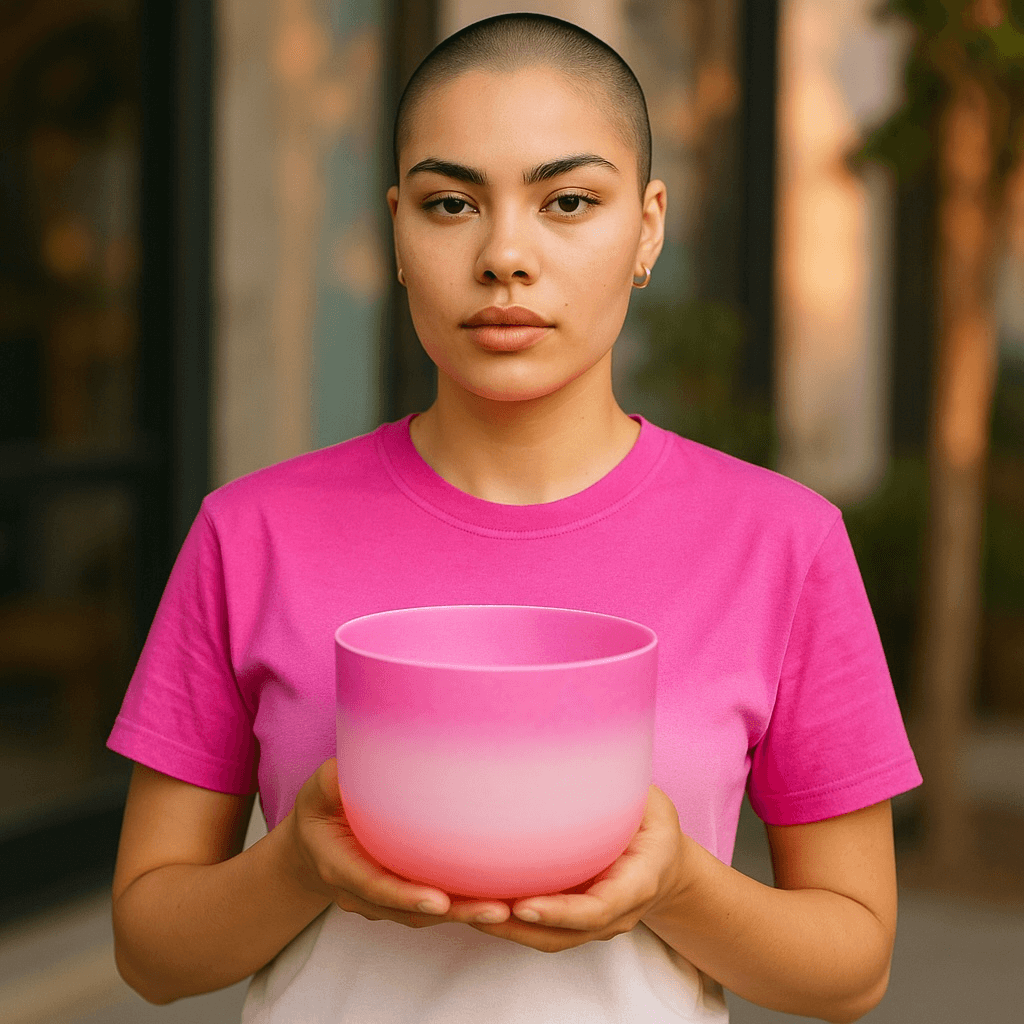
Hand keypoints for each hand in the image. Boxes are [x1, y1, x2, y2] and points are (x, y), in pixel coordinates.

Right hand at [285, 757, 513, 928]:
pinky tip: (500, 901)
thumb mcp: (316, 792)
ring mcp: (383, 903)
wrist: (311, 848)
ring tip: (507, 909)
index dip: (406, 896)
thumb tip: (348, 766)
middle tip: (498, 911)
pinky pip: (435, 908)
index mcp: (340, 868)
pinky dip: (464, 907)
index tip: (439, 899)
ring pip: (427, 916)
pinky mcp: (403, 898)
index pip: (376, 887)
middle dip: (455, 913)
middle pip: (412, 911)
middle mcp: (363, 894)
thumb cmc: (318, 812)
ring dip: (467, 916)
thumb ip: (331, 782)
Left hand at [464, 784, 686, 953]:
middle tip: (475, 910)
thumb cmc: (654, 823)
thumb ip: (623, 788)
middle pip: (562, 935)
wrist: (665, 864)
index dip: (560, 912)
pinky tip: (476, 902)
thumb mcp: (651, 802)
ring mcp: (594, 925)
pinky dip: (509, 922)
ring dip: (505, 929)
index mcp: (638, 883)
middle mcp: (616, 913)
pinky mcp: (573, 921)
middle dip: (517, 929)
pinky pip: (540, 929)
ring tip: (465, 909)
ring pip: (546, 938)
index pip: (597, 909)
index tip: (523, 906)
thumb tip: (580, 752)